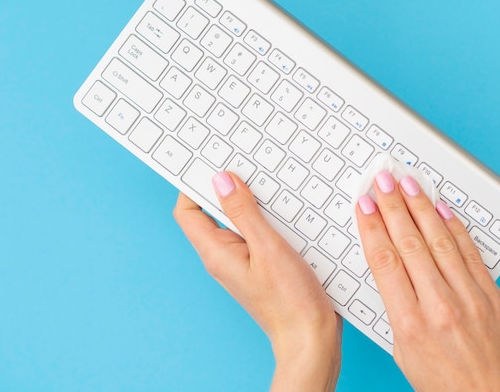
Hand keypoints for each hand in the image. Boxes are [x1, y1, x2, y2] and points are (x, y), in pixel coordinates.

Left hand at [173, 171, 340, 391]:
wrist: (310, 336)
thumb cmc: (289, 300)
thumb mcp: (267, 247)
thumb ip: (244, 212)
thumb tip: (222, 181)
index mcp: (217, 253)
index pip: (188, 212)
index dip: (192, 185)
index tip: (209, 163)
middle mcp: (224, 257)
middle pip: (211, 213)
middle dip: (224, 188)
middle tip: (241, 165)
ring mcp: (242, 262)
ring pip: (236, 222)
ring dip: (248, 202)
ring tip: (264, 182)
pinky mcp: (261, 265)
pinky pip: (255, 233)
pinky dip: (264, 217)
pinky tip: (283, 209)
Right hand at [356, 171, 499, 391]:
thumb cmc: (445, 385)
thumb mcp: (404, 352)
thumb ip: (397, 308)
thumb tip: (390, 268)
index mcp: (410, 323)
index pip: (385, 261)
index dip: (372, 227)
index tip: (365, 206)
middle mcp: (439, 306)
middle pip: (410, 243)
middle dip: (393, 207)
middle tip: (383, 181)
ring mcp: (469, 298)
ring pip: (439, 241)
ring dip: (421, 207)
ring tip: (409, 184)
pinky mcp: (492, 296)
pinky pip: (470, 253)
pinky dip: (455, 228)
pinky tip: (442, 210)